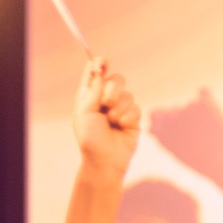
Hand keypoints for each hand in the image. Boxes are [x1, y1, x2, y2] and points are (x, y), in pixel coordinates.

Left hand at [73, 59, 142, 177]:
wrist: (105, 160)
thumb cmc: (91, 139)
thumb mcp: (85, 113)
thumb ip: (93, 91)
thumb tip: (99, 71)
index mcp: (89, 97)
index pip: (95, 75)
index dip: (99, 65)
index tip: (103, 61)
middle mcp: (105, 100)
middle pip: (116, 80)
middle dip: (112, 89)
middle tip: (105, 103)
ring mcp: (120, 109)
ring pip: (128, 94)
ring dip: (119, 109)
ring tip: (112, 122)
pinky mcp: (133, 118)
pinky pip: (136, 107)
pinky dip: (128, 117)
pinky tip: (122, 127)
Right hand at [148, 88, 222, 194]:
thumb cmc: (202, 162)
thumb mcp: (177, 151)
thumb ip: (164, 137)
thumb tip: (152, 127)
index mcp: (161, 131)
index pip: (154, 113)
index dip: (165, 119)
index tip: (178, 130)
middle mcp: (170, 118)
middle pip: (175, 110)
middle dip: (185, 120)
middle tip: (199, 137)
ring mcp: (186, 110)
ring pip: (191, 105)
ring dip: (199, 115)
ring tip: (210, 134)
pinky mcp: (203, 103)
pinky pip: (204, 94)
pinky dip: (208, 101)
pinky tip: (214, 116)